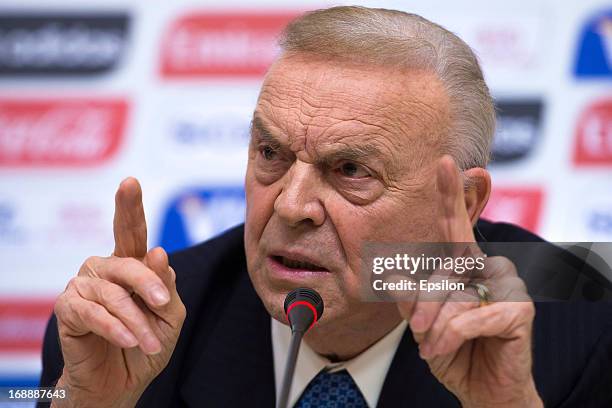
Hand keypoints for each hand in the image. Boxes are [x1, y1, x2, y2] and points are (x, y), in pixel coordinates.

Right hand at [52, 178, 186, 406]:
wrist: (122, 382)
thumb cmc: (147, 343)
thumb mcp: (169, 315)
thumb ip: (166, 286)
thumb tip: (158, 253)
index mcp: (130, 264)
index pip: (130, 231)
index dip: (129, 206)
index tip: (130, 182)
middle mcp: (104, 268)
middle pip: (127, 262)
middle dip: (148, 284)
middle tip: (164, 306)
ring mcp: (83, 287)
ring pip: (112, 293)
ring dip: (136, 321)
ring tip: (150, 342)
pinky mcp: (68, 310)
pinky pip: (92, 312)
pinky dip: (115, 327)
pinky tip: (129, 340)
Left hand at [396, 156, 541, 406]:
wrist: (481, 389)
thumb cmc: (452, 349)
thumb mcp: (421, 322)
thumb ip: (410, 296)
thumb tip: (397, 276)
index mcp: (464, 265)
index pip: (454, 226)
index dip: (449, 194)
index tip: (444, 162)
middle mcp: (488, 266)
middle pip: (442, 272)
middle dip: (421, 305)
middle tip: (418, 330)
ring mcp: (507, 285)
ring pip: (454, 296)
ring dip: (435, 326)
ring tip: (435, 343)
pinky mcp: (519, 309)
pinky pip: (470, 317)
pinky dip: (451, 336)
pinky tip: (447, 348)